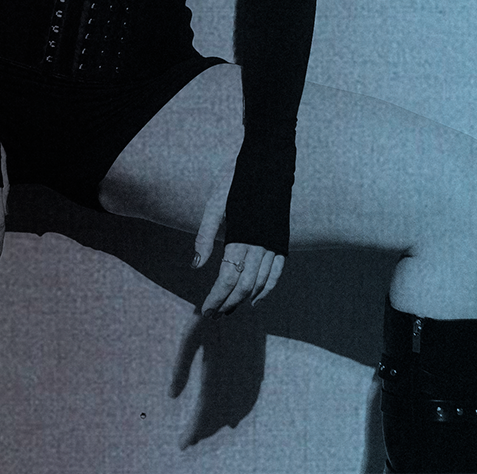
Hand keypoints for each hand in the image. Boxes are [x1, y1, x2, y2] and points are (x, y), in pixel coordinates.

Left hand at [192, 185, 283, 314]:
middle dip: (229, 302)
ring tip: (230, 309)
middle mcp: (260, 243)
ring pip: (261, 281)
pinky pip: (277, 271)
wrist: (265, 160)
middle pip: (245, 284)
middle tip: (214, 314)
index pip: (228, 276)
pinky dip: (267, 288)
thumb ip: (205, 236)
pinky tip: (256, 298)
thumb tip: (195, 266)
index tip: (206, 310)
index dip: (217, 296)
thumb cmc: (234, 180)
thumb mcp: (214, 204)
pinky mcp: (281, 239)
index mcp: (241, 235)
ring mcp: (273, 242)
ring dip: (246, 299)